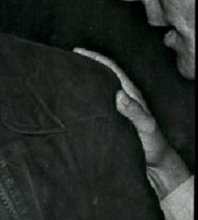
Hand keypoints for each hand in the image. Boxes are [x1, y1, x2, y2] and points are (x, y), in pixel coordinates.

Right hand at [73, 48, 190, 199]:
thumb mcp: (146, 127)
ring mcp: (115, 110)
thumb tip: (119, 94)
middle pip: (102, 77)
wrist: (155, 167)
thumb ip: (134, 111)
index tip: (78, 52)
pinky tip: (71, 103)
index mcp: (131, 95)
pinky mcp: (109, 122)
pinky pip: (94, 106)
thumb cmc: (153, 146)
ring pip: (97, 91)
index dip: (96, 58)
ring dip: (83, 83)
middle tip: (66, 62)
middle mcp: (122, 99)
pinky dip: (83, 100)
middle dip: (86, 66)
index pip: (111, 69)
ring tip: (65, 78)